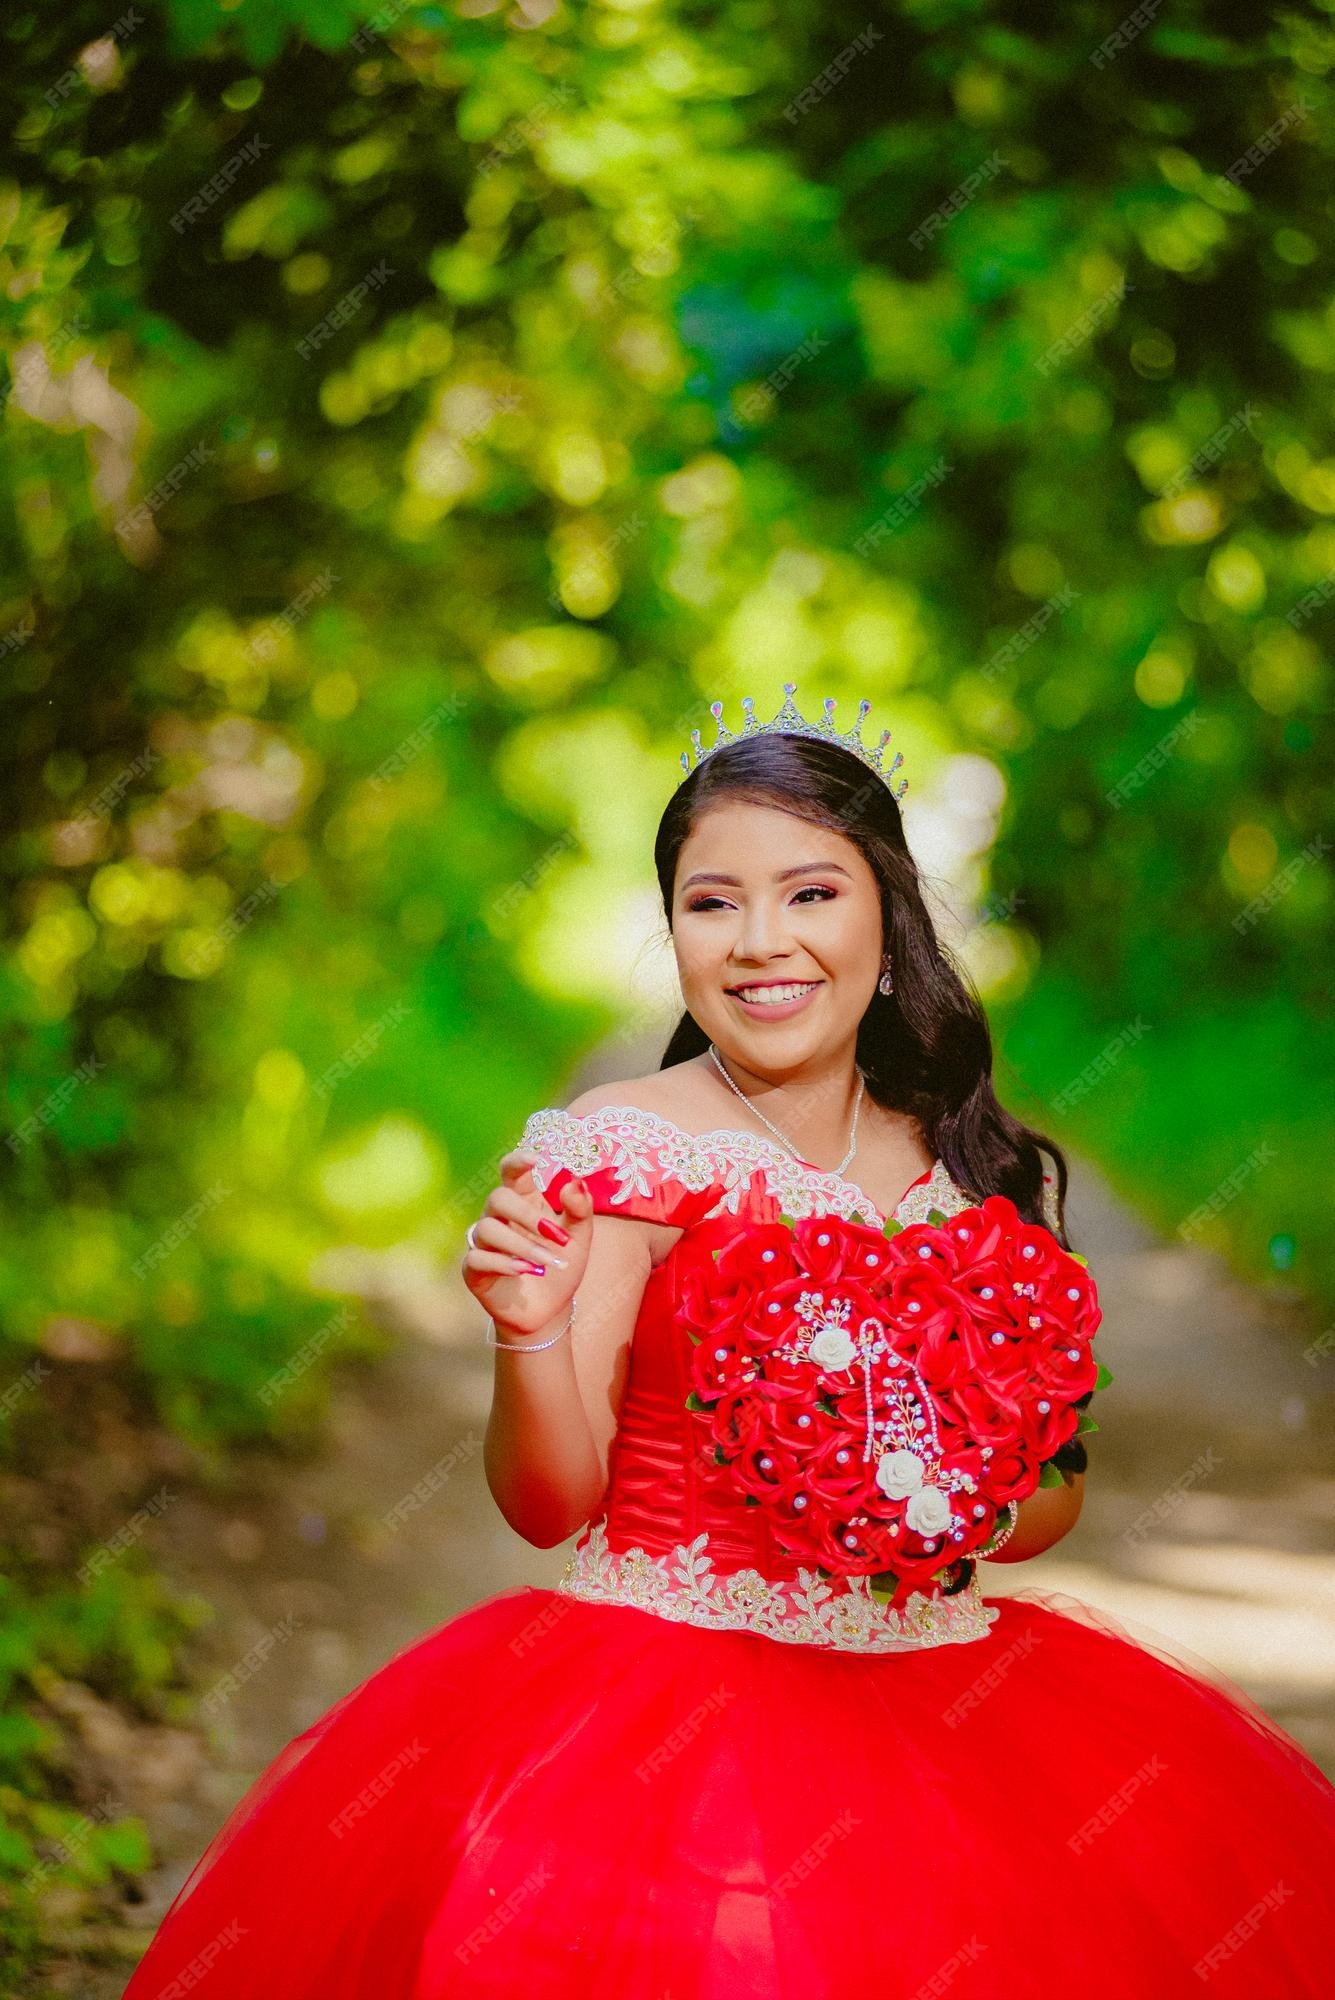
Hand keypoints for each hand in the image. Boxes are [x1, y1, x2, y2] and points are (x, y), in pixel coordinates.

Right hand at [461, 1150, 593, 1335]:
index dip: (518, 1161)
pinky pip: (477, 1257)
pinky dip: (503, 1263)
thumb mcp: (579, 1237)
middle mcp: (499, 1217)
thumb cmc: (561, 1265)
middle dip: (527, 1215)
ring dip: (522, 1246)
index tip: (537, 1160)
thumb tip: (575, 1181)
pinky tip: (525, 1271)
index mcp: (524, 1201)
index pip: (511, 1171)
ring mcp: (483, 1242)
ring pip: (488, 1229)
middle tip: (555, 1234)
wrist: (550, 1309)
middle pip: (498, 1198)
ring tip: (547, 1263)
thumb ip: (580, 1209)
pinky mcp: (474, 1269)